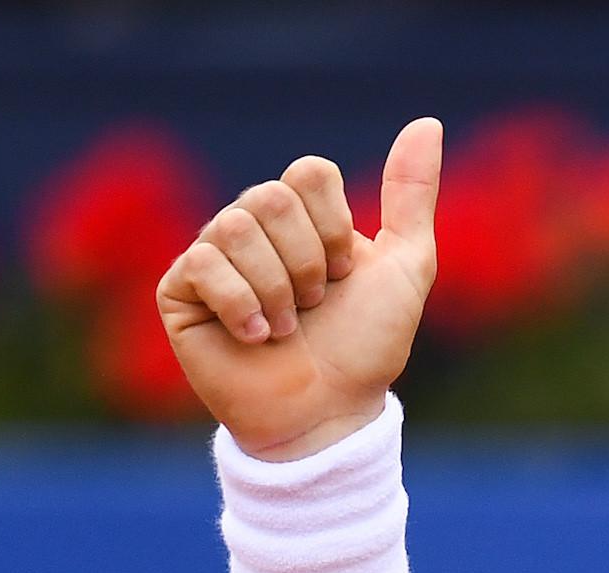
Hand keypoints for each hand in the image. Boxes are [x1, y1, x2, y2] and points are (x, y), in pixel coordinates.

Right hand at [158, 118, 441, 459]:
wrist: (329, 413)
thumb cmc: (366, 349)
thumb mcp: (408, 269)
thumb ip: (412, 197)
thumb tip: (428, 122)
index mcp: (302, 218)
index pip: (309, 172)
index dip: (335, 227)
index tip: (346, 276)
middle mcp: (253, 228)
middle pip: (271, 197)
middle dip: (308, 262)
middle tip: (316, 308)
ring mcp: (213, 257)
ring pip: (235, 225)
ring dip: (279, 288)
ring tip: (290, 328)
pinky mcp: (180, 290)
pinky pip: (203, 262)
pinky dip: (243, 306)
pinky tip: (258, 338)